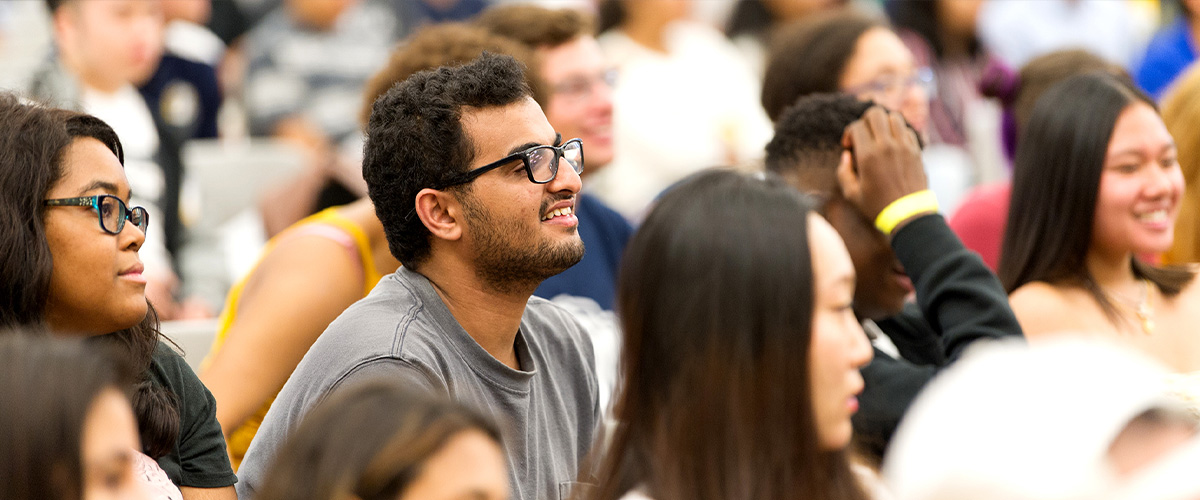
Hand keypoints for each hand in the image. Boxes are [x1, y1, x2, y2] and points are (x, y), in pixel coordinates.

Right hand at [837, 107, 928, 222]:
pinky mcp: (916, 151)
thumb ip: (843, 172)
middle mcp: (887, 145)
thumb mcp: (852, 194)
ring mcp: (904, 146)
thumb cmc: (877, 206)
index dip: (849, 133)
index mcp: (869, 155)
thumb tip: (847, 155)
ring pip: (894, 117)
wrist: (908, 214)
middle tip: (864, 134)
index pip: (856, 126)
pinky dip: (898, 132)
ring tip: (880, 137)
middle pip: (875, 113)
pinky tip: (893, 145)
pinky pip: (907, 130)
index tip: (849, 146)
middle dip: (865, 120)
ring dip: (884, 124)